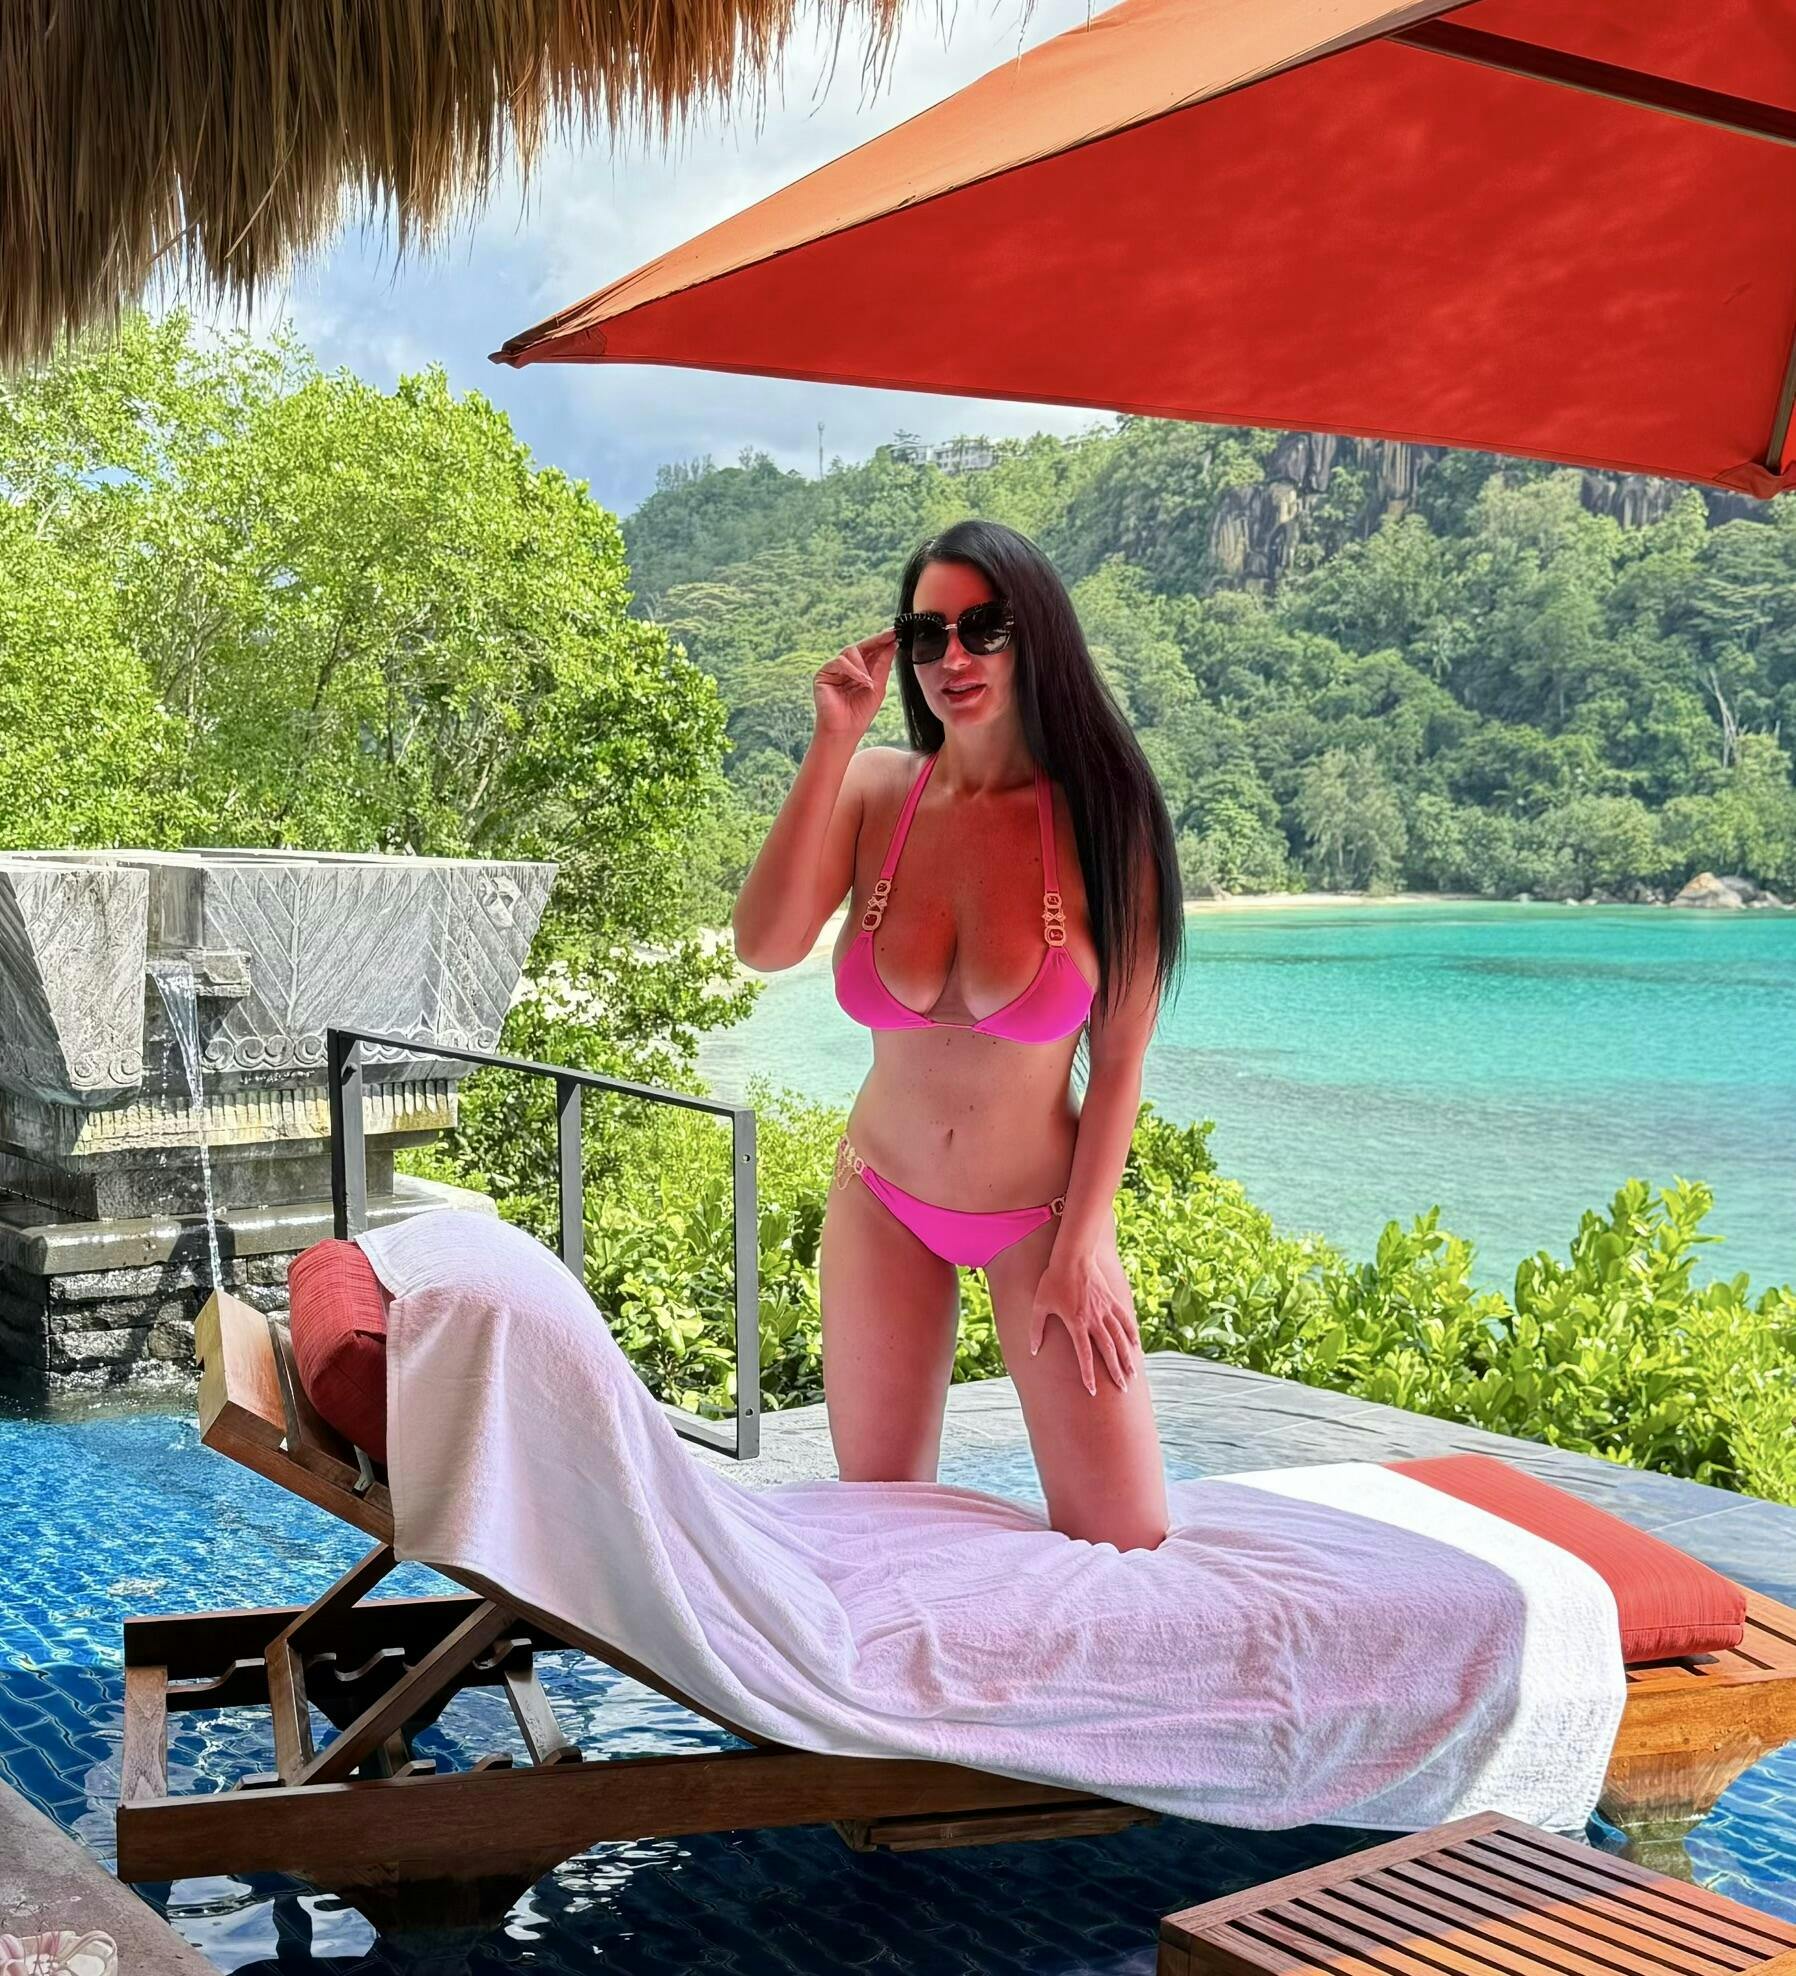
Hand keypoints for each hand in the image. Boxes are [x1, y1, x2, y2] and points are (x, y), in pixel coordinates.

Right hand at [813, 628, 895, 740]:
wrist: (845, 731)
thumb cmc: (860, 714)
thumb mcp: (878, 687)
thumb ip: (883, 665)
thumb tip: (892, 644)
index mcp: (860, 671)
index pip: (871, 651)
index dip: (882, 641)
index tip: (895, 633)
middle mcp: (847, 668)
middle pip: (861, 647)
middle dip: (876, 641)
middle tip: (889, 636)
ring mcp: (834, 670)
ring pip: (850, 652)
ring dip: (863, 665)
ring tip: (869, 682)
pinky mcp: (823, 674)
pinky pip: (839, 662)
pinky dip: (852, 670)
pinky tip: (861, 680)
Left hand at [1029, 1238, 1142, 1396]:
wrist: (1072, 1256)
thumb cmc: (1052, 1280)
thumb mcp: (1039, 1305)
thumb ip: (1036, 1330)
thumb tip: (1033, 1351)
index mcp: (1076, 1323)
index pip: (1084, 1354)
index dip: (1087, 1374)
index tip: (1092, 1391)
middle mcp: (1094, 1319)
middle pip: (1108, 1350)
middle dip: (1115, 1371)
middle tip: (1122, 1389)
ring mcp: (1105, 1310)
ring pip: (1120, 1338)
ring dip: (1127, 1357)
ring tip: (1133, 1374)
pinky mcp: (1112, 1301)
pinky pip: (1125, 1320)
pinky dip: (1132, 1334)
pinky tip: (1137, 1346)